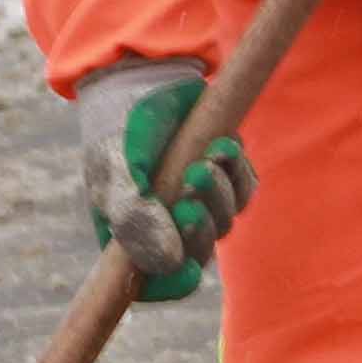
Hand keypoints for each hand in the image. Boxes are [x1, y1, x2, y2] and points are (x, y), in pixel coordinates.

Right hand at [72, 58, 252, 302]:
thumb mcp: (116, 171)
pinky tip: (224, 145)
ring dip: (222, 193)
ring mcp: (196, 200)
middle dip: (202, 223)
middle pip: (197, 254)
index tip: (187, 268)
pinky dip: (238, 172)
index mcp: (130, 235)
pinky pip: (244, 191)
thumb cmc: (119, 129)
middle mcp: (164, 224)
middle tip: (193, 181)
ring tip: (208, 155)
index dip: (174, 283)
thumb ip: (135, 218)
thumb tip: (169, 263)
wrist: (142, 79)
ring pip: (225, 222)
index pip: (156, 283)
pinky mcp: (223, 175)